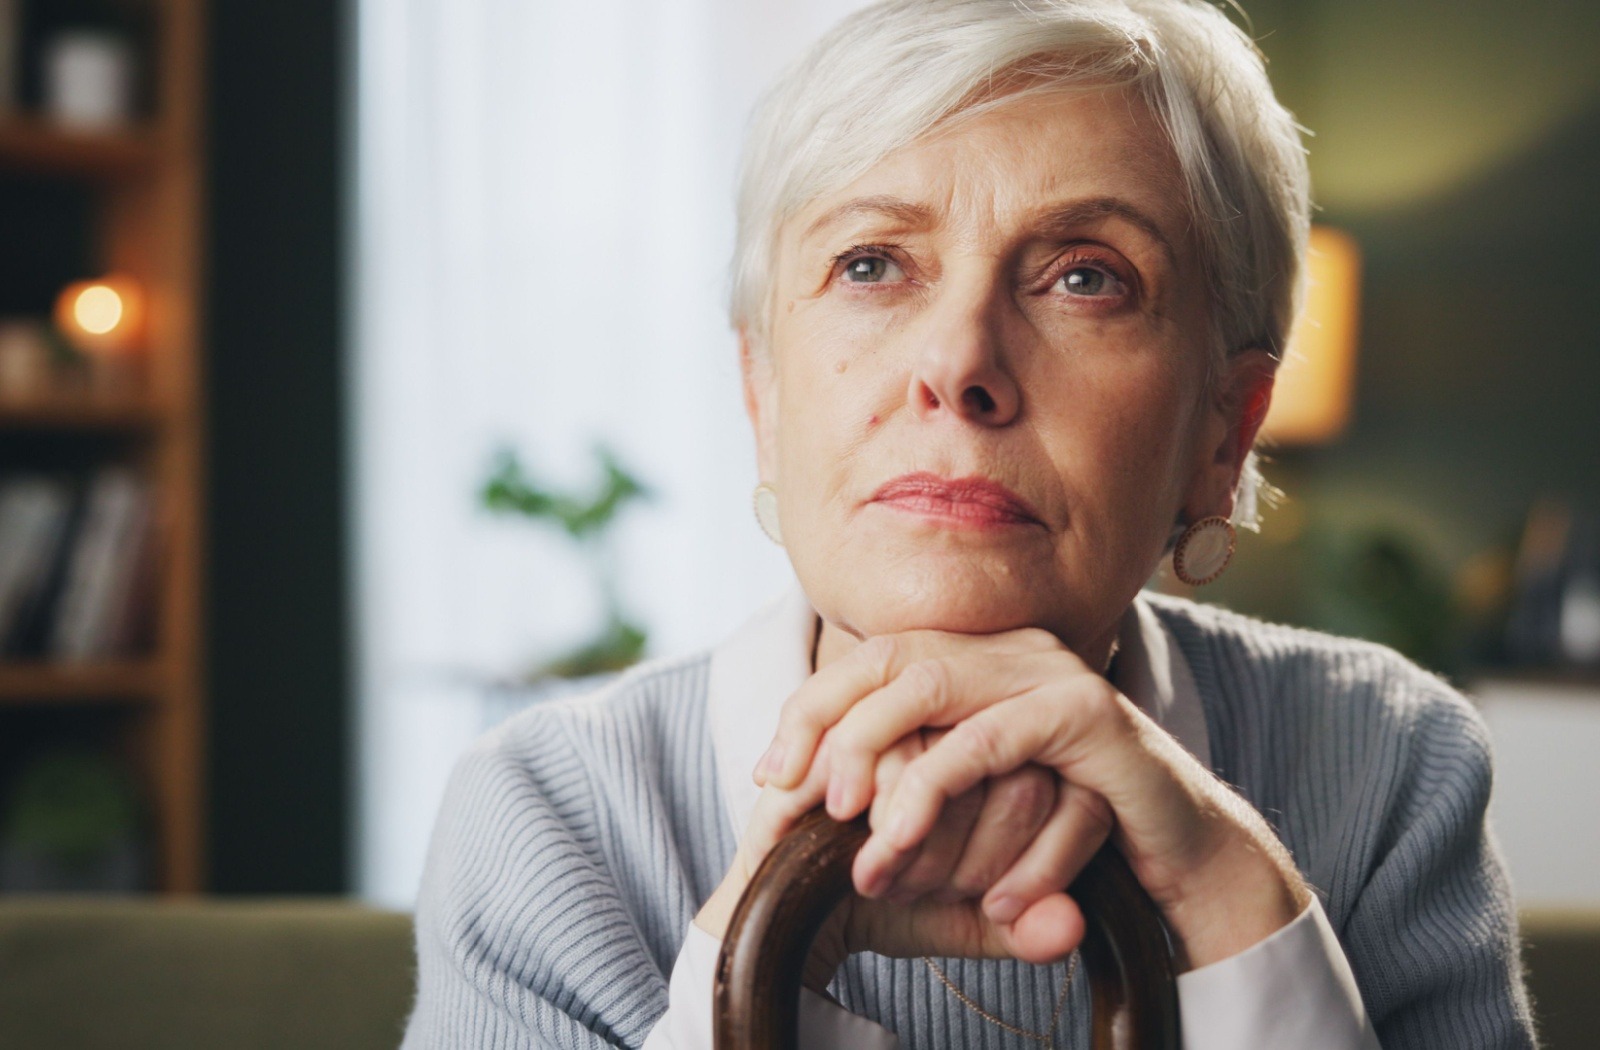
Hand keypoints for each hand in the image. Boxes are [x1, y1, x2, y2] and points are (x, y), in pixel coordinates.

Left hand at [753, 627, 1310, 972]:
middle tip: (795, 804)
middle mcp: (1006, 649)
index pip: (871, 657)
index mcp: (976, 658)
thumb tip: (790, 795)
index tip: (769, 777)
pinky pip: (994, 742)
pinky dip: (950, 798)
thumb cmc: (1063, 830)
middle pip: (888, 658)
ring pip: (930, 691)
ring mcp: (1047, 670)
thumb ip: (901, 786)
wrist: (1179, 852)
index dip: (809, 709)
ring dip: (886, 778)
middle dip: (828, 728)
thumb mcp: (969, 807)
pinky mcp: (1087, 712)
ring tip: (865, 855)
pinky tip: (939, 863)